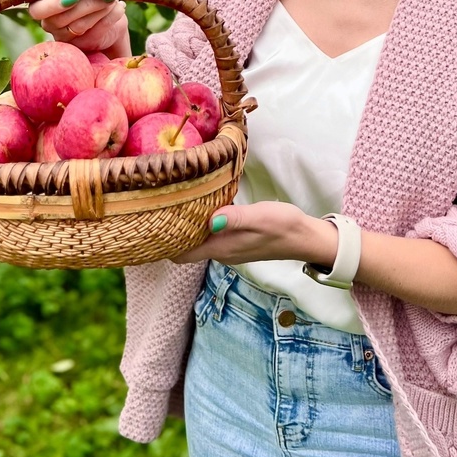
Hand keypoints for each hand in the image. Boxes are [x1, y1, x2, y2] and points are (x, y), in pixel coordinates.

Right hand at [27, 0, 130, 57]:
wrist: (110, 19)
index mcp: (43, 6)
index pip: (37, 10)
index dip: (53, 5)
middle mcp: (50, 24)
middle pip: (61, 19)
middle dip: (87, 4)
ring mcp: (65, 39)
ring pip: (79, 26)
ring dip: (100, 9)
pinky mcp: (83, 47)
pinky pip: (96, 33)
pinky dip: (111, 17)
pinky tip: (119, 7)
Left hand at [171, 201, 336, 268]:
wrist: (305, 237)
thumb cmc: (283, 226)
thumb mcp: (260, 217)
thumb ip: (235, 218)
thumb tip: (209, 221)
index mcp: (222, 248)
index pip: (182, 254)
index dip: (165, 243)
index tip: (152, 224)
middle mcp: (221, 252)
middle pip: (185, 247)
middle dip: (171, 232)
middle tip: (158, 206)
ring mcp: (229, 247)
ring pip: (197, 240)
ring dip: (186, 226)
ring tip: (174, 203)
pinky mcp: (236, 239)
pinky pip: (210, 235)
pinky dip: (200, 224)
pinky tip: (200, 206)